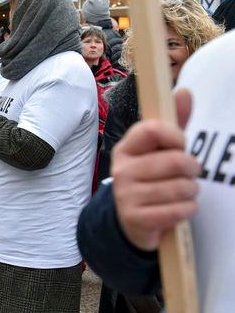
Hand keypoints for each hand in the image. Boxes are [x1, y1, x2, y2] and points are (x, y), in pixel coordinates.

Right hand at [112, 89, 200, 251]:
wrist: (130, 220)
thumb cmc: (150, 179)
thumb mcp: (159, 151)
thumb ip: (174, 124)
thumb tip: (184, 91)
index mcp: (125, 148)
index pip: (153, 130)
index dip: (176, 137)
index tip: (181, 145)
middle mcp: (121, 170)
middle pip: (175, 161)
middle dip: (192, 169)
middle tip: (188, 174)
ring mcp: (125, 195)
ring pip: (180, 188)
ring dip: (191, 192)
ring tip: (183, 193)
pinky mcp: (135, 218)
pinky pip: (178, 210)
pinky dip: (187, 210)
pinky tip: (179, 208)